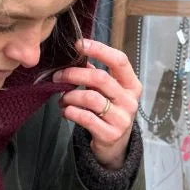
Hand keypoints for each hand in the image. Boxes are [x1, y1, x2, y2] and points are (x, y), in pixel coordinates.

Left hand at [54, 38, 141, 168]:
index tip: (78, 44)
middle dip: (74, 74)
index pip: (119, 61)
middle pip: (100, 78)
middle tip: (57, 76)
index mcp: (131, 85)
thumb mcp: (108, 93)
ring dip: (70, 96)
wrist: (115, 146)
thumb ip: (97, 76)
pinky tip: (65, 111)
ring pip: (90, 98)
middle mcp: (130, 100)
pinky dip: (71, 112)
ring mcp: (121, 118)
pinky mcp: (109, 134)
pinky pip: (85, 118)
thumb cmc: (109, 112)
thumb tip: (78, 56)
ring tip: (61, 99)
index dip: (99, 49)